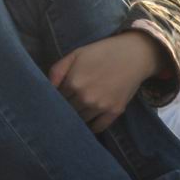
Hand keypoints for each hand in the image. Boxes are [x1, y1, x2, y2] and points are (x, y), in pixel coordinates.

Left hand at [49, 31, 163, 132]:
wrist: (134, 55)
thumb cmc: (102, 52)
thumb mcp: (75, 54)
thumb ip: (57, 71)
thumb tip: (46, 89)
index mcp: (72, 83)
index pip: (56, 99)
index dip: (55, 99)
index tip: (56, 99)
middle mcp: (85, 97)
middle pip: (67, 111)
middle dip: (65, 109)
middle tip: (66, 106)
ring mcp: (101, 106)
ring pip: (81, 120)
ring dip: (77, 118)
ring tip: (77, 113)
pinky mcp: (115, 111)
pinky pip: (98, 127)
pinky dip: (91, 126)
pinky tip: (89, 121)